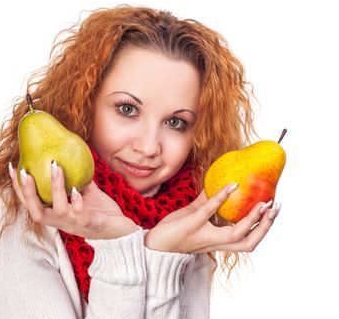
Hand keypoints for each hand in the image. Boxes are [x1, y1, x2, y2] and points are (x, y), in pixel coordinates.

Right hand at [9, 163, 138, 239]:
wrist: (123, 232)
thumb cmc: (102, 212)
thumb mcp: (87, 193)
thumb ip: (78, 179)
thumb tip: (71, 156)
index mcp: (58, 214)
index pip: (33, 203)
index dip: (20, 189)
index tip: (14, 168)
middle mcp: (63, 222)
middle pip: (36, 213)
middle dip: (28, 193)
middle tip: (25, 172)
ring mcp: (77, 224)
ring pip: (59, 211)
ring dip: (55, 188)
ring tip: (55, 167)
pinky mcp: (92, 225)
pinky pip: (81, 216)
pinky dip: (76, 202)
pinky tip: (75, 189)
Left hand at [144, 183, 279, 252]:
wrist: (154, 244)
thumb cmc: (174, 230)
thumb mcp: (194, 216)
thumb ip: (207, 203)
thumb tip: (218, 184)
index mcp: (217, 242)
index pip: (247, 241)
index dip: (263, 229)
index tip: (274, 213)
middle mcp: (214, 242)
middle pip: (249, 243)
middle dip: (265, 227)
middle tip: (275, 209)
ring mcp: (204, 235)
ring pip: (235, 234)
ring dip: (251, 219)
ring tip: (262, 203)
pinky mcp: (191, 225)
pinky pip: (208, 212)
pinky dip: (220, 198)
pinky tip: (231, 186)